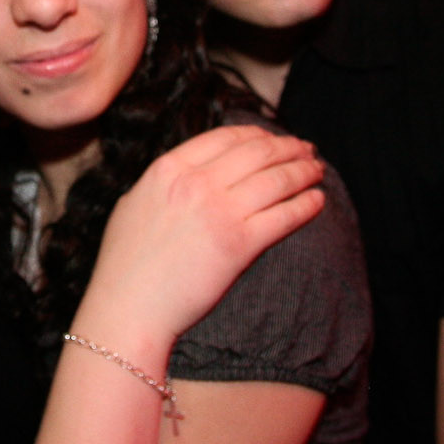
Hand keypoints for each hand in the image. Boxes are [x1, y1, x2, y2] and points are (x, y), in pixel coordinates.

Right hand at [84, 126, 324, 342]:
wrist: (128, 308)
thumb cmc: (125, 266)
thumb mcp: (135, 205)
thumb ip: (165, 183)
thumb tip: (189, 172)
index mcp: (169, 169)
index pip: (225, 137)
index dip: (256, 134)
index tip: (272, 138)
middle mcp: (195, 183)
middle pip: (257, 152)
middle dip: (288, 148)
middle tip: (306, 150)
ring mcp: (219, 212)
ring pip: (276, 179)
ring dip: (303, 171)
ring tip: (317, 171)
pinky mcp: (240, 244)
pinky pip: (284, 215)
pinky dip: (306, 205)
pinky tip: (317, 200)